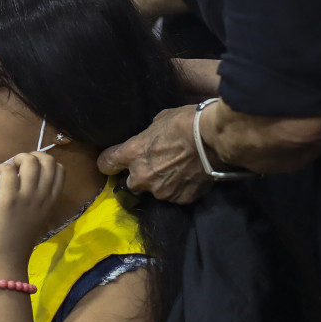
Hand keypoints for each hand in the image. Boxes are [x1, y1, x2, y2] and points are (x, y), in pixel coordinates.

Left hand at [0, 152, 68, 267]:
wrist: (6, 261)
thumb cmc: (18, 242)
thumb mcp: (38, 219)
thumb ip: (38, 202)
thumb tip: (26, 182)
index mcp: (52, 203)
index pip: (60, 170)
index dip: (45, 163)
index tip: (30, 171)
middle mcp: (44, 198)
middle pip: (48, 160)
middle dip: (31, 156)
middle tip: (18, 168)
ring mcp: (28, 198)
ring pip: (29, 161)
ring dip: (15, 160)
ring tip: (6, 173)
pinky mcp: (9, 200)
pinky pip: (8, 172)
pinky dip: (1, 169)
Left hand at [97, 104, 213, 204]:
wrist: (213, 139)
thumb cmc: (185, 122)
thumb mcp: (158, 122)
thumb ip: (147, 137)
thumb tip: (149, 143)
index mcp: (133, 154)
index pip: (107, 163)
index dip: (109, 163)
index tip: (113, 163)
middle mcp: (142, 177)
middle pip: (131, 183)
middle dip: (139, 176)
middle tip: (154, 167)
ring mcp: (161, 191)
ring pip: (154, 191)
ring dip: (160, 184)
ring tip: (176, 172)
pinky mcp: (181, 199)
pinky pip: (175, 195)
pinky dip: (179, 189)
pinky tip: (189, 178)